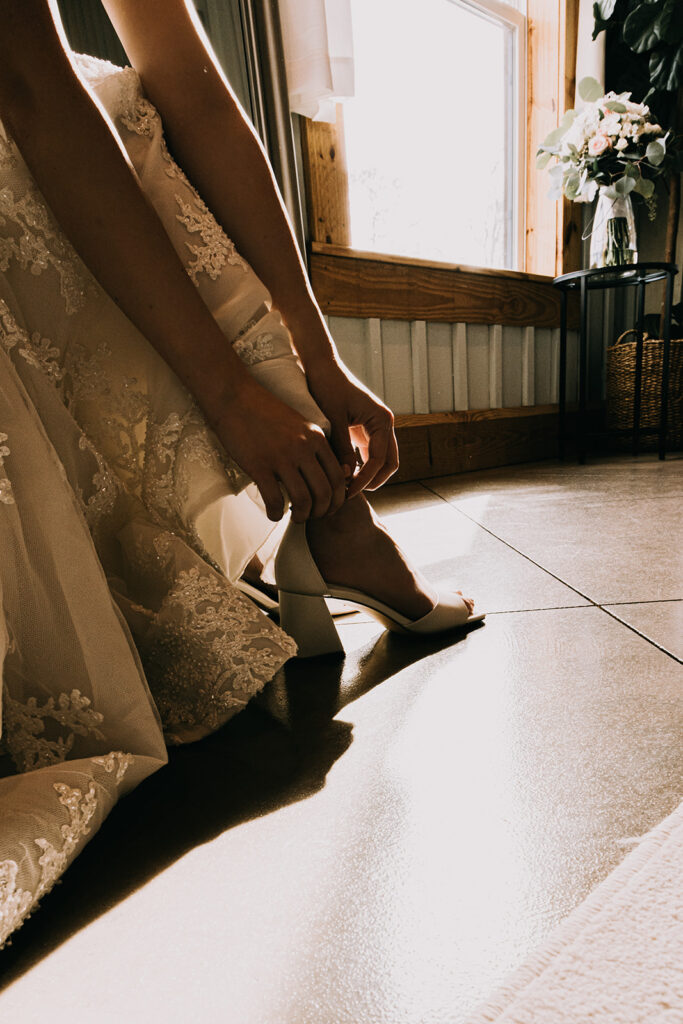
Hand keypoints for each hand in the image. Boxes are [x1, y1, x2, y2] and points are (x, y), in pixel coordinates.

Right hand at [212, 376, 345, 521]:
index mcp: (316, 438)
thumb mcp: (299, 424)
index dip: (337, 499)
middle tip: (312, 516)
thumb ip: (313, 445)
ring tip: (295, 517)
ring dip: (302, 516)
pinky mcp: (259, 465)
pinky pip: (275, 500)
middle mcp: (303, 448)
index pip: (338, 477)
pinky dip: (276, 514)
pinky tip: (274, 515)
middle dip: (322, 511)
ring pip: (303, 500)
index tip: (328, 506)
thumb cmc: (264, 411)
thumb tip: (321, 474)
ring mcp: (282, 458)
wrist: (235, 397)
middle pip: (325, 493)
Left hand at [304, 360, 398, 498]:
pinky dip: (362, 466)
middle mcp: (385, 423)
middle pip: (389, 464)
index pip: (379, 460)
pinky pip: (370, 453)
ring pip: (382, 460)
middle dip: (373, 481)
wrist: (322, 366)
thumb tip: (346, 477)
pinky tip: (343, 474)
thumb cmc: (327, 387)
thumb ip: (341, 448)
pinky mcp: (366, 428)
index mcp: (382, 420)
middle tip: (351, 494)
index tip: (348, 492)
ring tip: (346, 487)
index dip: (365, 479)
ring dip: (369, 475)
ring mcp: (377, 426)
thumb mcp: (333, 419)